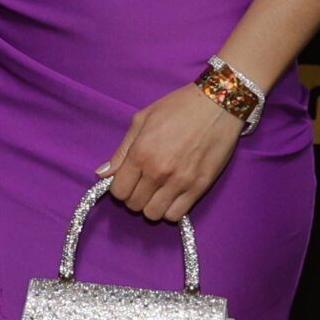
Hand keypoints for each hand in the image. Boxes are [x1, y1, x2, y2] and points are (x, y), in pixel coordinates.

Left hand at [98, 84, 241, 222]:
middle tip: (143, 184)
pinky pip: (176, 215)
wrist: (217, 104)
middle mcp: (158, 172)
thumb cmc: (178, 107)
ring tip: (158, 191)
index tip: (128, 180)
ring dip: (152, 205)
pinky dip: (170, 210)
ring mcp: (179, 182)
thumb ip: (121, 150)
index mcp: (140, 153)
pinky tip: (173, 196)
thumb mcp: (142, 120)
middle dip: (134, 197)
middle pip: (134, 205)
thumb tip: (102, 174)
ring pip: (154, 214)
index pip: (118, 192)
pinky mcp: (199, 188)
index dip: (120, 188)